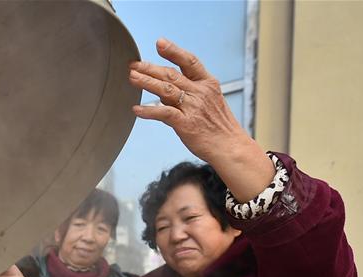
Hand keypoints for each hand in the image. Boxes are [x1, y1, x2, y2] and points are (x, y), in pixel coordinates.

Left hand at [129, 39, 274, 200]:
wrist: (230, 146)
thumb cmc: (218, 127)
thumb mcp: (208, 103)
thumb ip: (186, 95)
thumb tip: (162, 93)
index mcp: (207, 84)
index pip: (189, 61)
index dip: (174, 51)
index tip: (159, 43)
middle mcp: (200, 92)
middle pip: (171, 74)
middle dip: (150, 68)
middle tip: (134, 65)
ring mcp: (193, 107)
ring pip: (165, 89)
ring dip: (146, 82)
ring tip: (132, 78)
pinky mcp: (186, 123)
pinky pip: (163, 113)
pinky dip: (148, 111)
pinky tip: (136, 109)